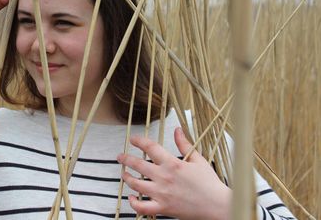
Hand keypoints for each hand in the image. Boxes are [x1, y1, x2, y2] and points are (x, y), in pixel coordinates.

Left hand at [117, 127, 231, 219]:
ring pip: (136, 184)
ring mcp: (162, 193)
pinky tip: (132, 197)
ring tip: (124, 174)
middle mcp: (164, 177)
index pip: (150, 147)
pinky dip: (134, 203)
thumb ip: (184, 144)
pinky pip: (143, 207)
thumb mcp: (198, 160)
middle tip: (120, 157)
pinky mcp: (163, 208)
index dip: (139, 141)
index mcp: (173, 163)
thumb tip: (178, 130)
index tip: (132, 139)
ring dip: (127, 178)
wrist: (218, 206)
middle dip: (126, 159)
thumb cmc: (209, 184)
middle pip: (138, 164)